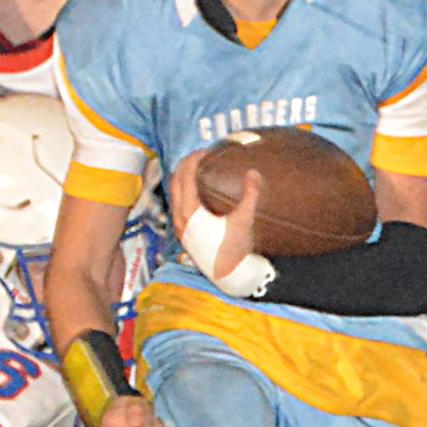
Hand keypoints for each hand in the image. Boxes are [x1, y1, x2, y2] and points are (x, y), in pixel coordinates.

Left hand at [171, 151, 261, 279]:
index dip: (194, 160)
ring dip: (182, 178)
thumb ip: (250, 194)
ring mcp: (180, 227)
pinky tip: (195, 191)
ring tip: (196, 169)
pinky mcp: (183, 234)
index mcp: (191, 212)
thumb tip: (253, 172)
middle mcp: (181, 218)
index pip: (186, 177)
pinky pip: (176, 205)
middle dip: (186, 165)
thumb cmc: (234, 250)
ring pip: (173, 194)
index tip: (206, 151)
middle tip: (200, 155)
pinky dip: (182, 192)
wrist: (228, 275)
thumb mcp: (244, 220)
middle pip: (175, 182)